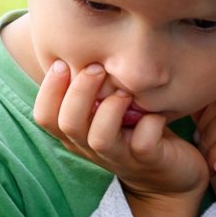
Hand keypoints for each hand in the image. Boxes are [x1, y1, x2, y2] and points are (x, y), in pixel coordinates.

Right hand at [33, 61, 209, 203]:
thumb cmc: (136, 131)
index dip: (48, 90)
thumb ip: (92, 88)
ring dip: (110, 109)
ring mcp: (120, 156)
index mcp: (77, 134)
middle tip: (97, 67)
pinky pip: (142, 144)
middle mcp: (92, 147)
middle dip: (79, 91)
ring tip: (125, 92)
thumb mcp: (108, 108)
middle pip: (68, 123)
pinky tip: (156, 113)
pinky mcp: (148, 161)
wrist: (170, 175)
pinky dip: (149, 124)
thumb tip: (77, 41)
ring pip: (99, 138)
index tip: (62, 62)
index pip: (44, 117)